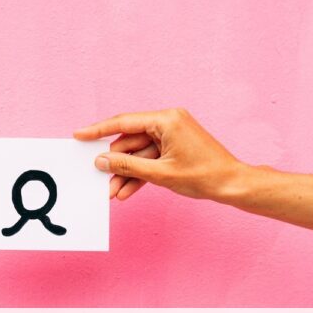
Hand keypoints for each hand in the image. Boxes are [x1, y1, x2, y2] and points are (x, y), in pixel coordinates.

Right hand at [74, 109, 312, 230]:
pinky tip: (127, 191)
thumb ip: (127, 166)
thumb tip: (102, 161)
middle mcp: (168, 122)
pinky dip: (140, 173)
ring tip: (113, 192)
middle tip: (98, 179)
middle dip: (115, 163)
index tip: (79, 135)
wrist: (233, 185)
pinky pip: (150, 158)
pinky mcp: (175, 148)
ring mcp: (172, 135)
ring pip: (139, 153)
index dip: (98, 130)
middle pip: (130, 140)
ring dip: (126, 172)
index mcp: (166, 120)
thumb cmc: (203, 176)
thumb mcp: (159, 174)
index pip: (123, 122)